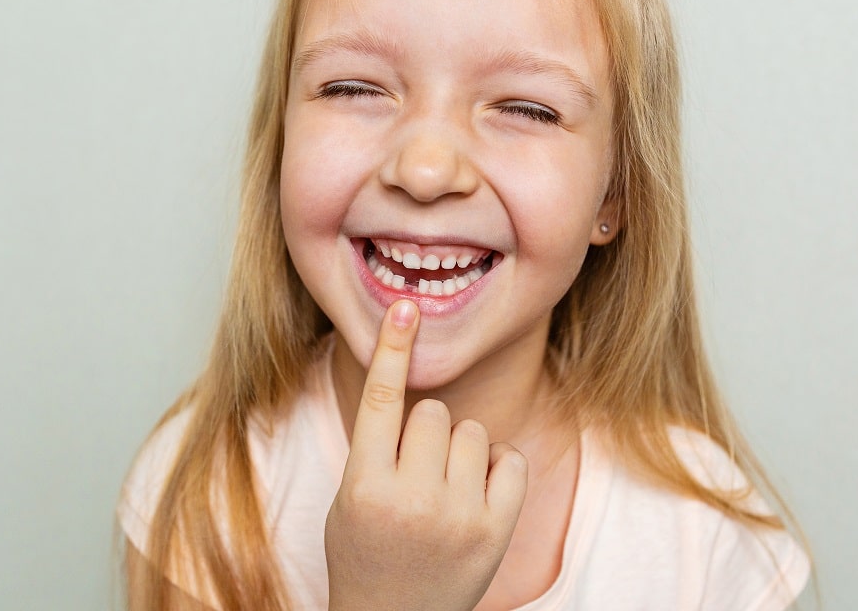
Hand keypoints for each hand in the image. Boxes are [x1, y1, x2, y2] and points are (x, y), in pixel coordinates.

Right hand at [324, 300, 528, 610]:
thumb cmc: (366, 552)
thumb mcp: (349, 498)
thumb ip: (376, 445)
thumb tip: (411, 373)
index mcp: (365, 488)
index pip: (382, 401)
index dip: (393, 349)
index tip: (404, 306)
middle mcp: (412, 500)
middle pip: (434, 412)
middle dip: (426, 432)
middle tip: (415, 473)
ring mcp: (458, 517)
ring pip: (472, 430)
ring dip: (460, 449)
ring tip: (443, 490)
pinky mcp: (496, 531)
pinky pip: (508, 458)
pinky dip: (496, 468)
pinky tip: (477, 494)